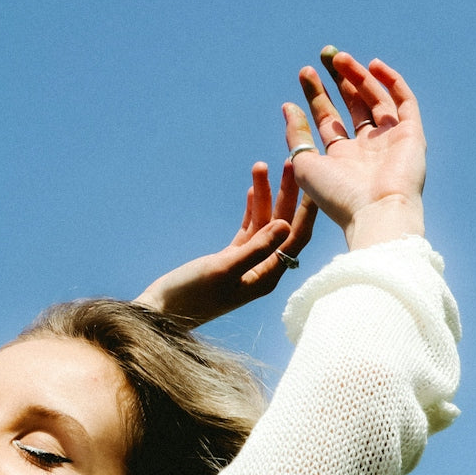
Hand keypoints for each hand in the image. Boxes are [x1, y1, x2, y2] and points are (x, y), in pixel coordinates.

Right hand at [135, 160, 316, 327]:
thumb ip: (256, 247)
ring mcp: (247, 264)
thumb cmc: (191, 295)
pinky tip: (252, 189)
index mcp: (267, 276)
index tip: (313, 181)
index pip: (296, 238)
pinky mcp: (231, 259)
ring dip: (264, 196)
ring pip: (263, 224)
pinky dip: (251, 210)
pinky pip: (249, 230)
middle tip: (290, 162)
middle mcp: (262, 270)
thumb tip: (285, 224)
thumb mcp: (224, 269)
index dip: (306, 209)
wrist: (162, 312)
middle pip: (282, 226)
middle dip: (286, 194)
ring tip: (261, 166)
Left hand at [283, 49, 425, 250]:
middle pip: (353, 105)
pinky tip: (373, 65)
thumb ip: (296, 135)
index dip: (316, 95)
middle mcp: (368, 148)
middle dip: (339, 79)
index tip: (304, 73)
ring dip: (359, 76)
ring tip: (339, 57)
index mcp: (343, 158)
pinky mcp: (412, 135)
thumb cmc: (338, 196)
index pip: (329, 119)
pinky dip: (391, 82)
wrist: (376, 212)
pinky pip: (404, 102)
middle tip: (324, 55)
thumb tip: (288, 107)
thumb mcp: (305, 165)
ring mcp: (391, 140)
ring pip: (375, 99)